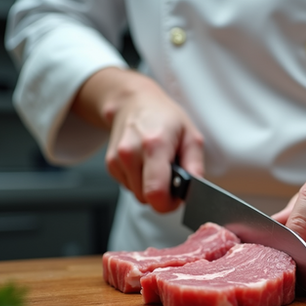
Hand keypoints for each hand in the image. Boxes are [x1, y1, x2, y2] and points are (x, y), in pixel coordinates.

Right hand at [72, 68, 203, 211]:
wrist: (134, 102)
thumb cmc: (165, 117)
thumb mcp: (191, 136)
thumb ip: (195, 166)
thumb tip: (195, 189)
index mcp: (154, 145)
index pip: (156, 193)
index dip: (169, 203)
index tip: (177, 197)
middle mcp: (130, 153)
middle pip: (147, 198)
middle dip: (162, 195)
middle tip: (171, 176)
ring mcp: (117, 159)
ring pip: (138, 195)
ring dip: (150, 187)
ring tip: (157, 165)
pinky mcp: (110, 165)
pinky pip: (129, 187)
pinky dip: (140, 181)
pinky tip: (145, 164)